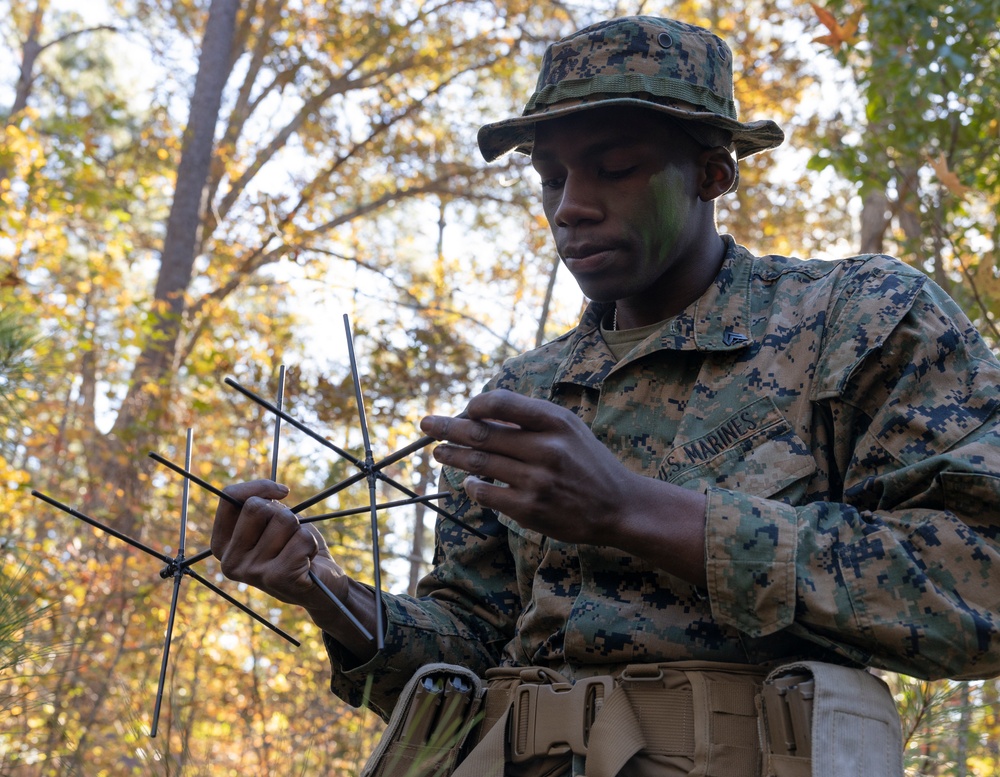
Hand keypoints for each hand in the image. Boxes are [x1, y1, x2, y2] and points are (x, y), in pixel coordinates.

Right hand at [210, 479, 345, 610]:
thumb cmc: (294, 547)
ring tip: (298, 551)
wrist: (321, 585)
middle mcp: (230, 562)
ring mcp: (251, 572)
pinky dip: (312, 544)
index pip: (228, 497)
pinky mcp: (277, 578)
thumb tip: (277, 492)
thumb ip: (262, 503)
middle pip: (256, 507)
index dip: (259, 487)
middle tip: (288, 535)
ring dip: (300, 531)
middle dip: (282, 513)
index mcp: (222, 545)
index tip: (282, 492)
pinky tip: (306, 562)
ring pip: (284, 520)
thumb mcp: (272, 521)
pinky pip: (302, 538)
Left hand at [420, 390, 707, 585]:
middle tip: (426, 426)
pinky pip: (489, 495)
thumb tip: (478, 414)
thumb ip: (528, 420)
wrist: (619, 505)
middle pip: (482, 435)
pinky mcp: (532, 509)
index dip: (474, 404)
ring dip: (454, 457)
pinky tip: (467, 484)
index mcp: (555, 421)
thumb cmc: (586, 462)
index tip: (463, 409)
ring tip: (439, 452)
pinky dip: (473, 488)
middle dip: (448, 429)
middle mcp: (546, 448)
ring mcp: (538, 480)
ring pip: (480, 465)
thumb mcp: (567, 429)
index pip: (501, 403)